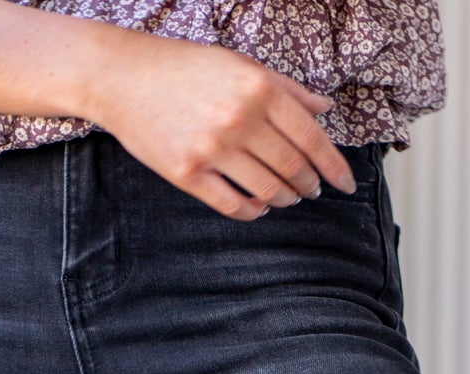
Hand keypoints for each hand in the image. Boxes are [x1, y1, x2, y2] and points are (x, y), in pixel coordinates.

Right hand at [88, 38, 354, 219]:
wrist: (123, 76)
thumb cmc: (184, 67)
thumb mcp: (239, 64)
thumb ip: (285, 88)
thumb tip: (324, 109)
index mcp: (258, 89)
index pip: (311, 138)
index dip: (334, 166)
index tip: (346, 184)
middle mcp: (239, 120)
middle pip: (292, 168)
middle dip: (309, 185)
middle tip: (312, 190)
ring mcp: (212, 149)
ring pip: (267, 191)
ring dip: (284, 199)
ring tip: (287, 197)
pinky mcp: (187, 174)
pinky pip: (232, 205)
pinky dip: (252, 212)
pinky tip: (258, 207)